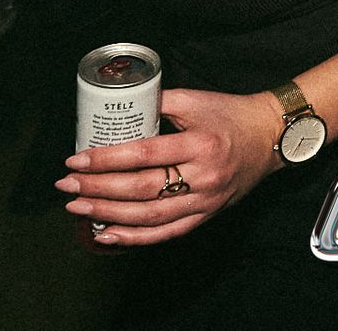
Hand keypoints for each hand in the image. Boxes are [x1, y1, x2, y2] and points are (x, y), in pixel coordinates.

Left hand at [56, 87, 283, 245]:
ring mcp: (205, 201)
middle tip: (67, 184)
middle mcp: (203, 176)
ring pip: (150, 216)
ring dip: (109, 214)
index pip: (145, 155)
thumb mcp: (196, 100)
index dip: (107, 159)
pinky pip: (167, 233)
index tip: (77, 158)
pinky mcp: (206, 215)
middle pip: (142, 189)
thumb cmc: (231, 114)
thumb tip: (118, 107)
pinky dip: (135, 237)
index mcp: (200, 143)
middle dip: (98, 188)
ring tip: (78, 207)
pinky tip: (107, 234)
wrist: (270, 138)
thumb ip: (158, 101)